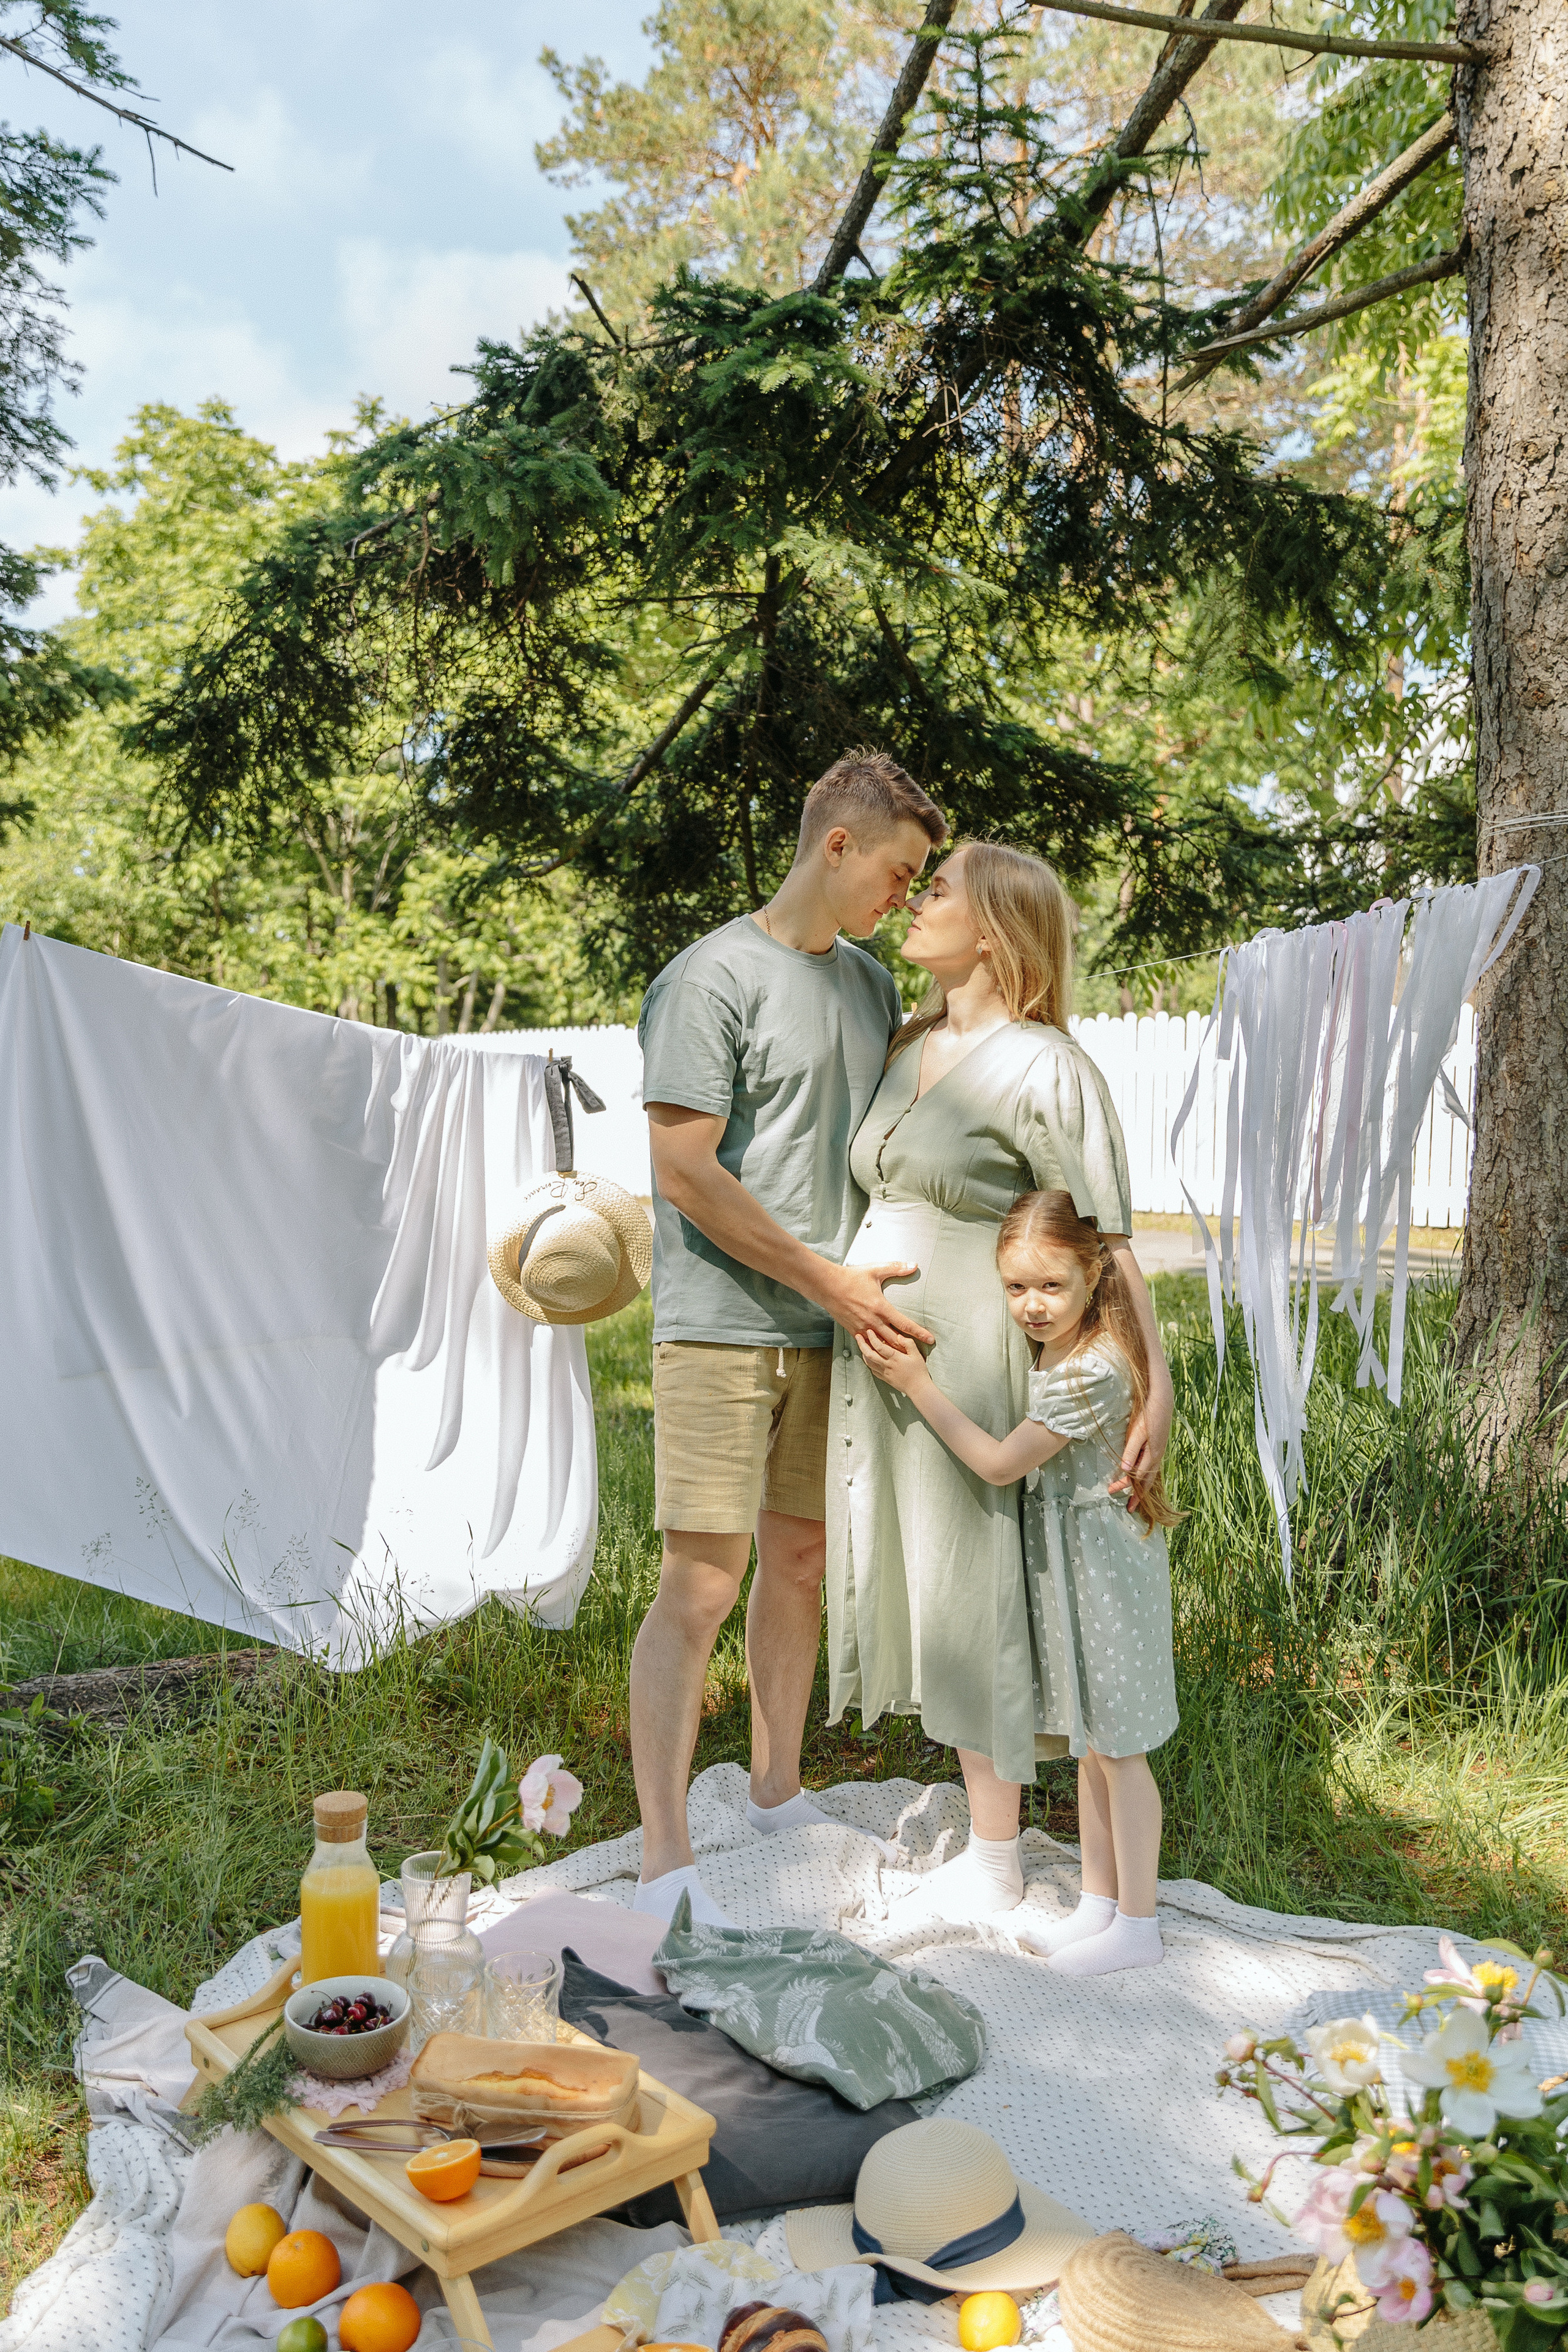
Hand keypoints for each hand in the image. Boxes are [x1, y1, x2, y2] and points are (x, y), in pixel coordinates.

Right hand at [823, 1261, 934, 1347]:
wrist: (826, 1285)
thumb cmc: (851, 1277)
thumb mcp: (875, 1270)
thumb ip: (896, 1268)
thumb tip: (914, 1265)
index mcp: (881, 1307)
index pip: (904, 1324)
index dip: (919, 1333)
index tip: (930, 1339)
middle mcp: (873, 1321)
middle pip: (895, 1340)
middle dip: (908, 1348)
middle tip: (919, 1354)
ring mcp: (862, 1328)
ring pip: (881, 1345)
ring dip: (892, 1351)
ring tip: (904, 1357)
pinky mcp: (853, 1330)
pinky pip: (867, 1344)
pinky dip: (876, 1349)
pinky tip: (882, 1352)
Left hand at [857, 1327, 932, 1396]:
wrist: (918, 1389)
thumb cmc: (919, 1371)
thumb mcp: (916, 1355)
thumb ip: (908, 1343)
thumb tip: (899, 1336)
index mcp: (895, 1358)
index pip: (879, 1347)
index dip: (873, 1338)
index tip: (869, 1331)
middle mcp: (887, 1365)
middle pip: (869, 1354)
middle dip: (861, 1344)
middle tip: (858, 1336)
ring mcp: (884, 1372)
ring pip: (869, 1362)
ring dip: (863, 1353)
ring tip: (861, 1345)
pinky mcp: (884, 1378)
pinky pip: (872, 1369)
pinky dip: (868, 1362)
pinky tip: (869, 1358)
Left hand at [1110, 1376, 1173, 1505]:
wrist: (1162, 1400)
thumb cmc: (1148, 1415)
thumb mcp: (1137, 1433)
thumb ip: (1131, 1451)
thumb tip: (1125, 1471)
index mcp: (1152, 1455)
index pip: (1137, 1478)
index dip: (1125, 1487)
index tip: (1112, 1493)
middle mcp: (1157, 1457)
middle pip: (1147, 1482)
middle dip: (1138, 1495)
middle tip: (1130, 1508)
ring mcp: (1159, 1452)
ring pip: (1150, 1475)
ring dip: (1142, 1487)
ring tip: (1136, 1498)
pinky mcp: (1158, 1446)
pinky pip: (1151, 1467)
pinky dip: (1146, 1476)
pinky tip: (1142, 1477)